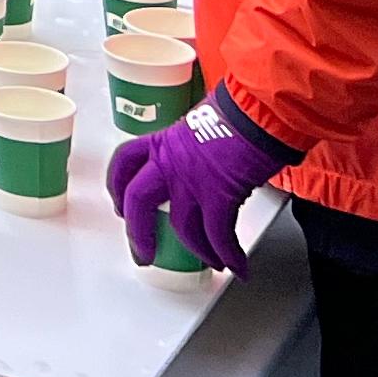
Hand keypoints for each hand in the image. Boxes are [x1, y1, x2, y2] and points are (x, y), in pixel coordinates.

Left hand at [106, 93, 297, 275]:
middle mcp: (170, 161)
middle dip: (139, 234)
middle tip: (145, 254)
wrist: (261, 111)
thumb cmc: (238, 112)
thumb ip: (190, 146)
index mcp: (163, 141)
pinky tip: (237, 264)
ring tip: (211, 261)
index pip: (125, 162)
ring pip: (182, 227)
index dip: (117, 186)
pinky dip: (229, 255)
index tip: (118, 204)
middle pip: (138, 202)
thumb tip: (197, 160)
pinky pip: (218, 236)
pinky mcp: (219, 195)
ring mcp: (192, 180)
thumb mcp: (201, 123)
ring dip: (198, 251)